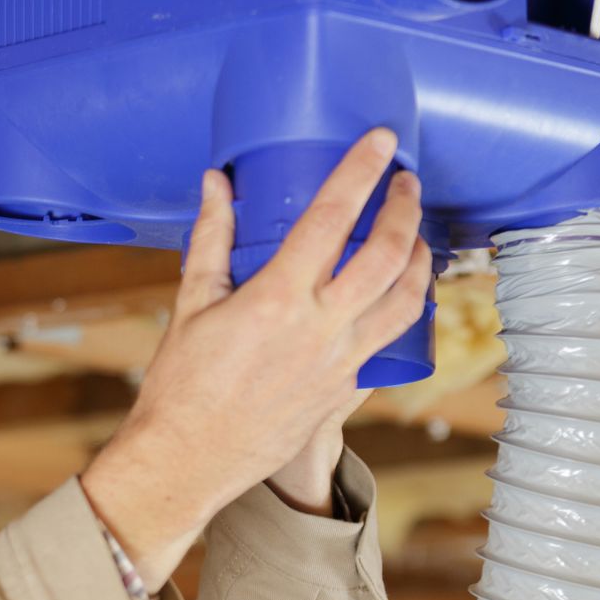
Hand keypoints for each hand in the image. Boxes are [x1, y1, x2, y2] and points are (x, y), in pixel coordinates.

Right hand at [80, 129, 427, 584]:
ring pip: (406, 301)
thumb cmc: (180, 386)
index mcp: (277, 299)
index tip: (380, 140)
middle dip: (405, 210)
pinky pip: (390, 340)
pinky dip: (403, 308)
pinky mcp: (346, 390)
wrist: (189, 459)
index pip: (331, 218)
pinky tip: (397, 294)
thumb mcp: (190, 304)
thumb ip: (210, 239)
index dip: (360, 171)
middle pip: (387, 256)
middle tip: (404, 183)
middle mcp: (320, 329)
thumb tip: (217, 184)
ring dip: (419, 260)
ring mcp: (340, 363)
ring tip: (416, 235)